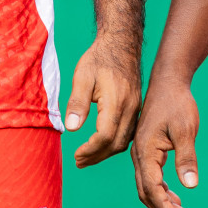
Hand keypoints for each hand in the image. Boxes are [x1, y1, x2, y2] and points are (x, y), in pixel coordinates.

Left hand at [64, 38, 141, 167]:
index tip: (76, 155)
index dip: (90, 149)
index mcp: (116, 102)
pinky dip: (114, 144)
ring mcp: (135, 109)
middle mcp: (130, 109)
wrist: (121, 45)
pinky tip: (102, 145)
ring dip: (105, 153)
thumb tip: (71, 128)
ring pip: (124, 141)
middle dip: (96, 156)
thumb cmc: (99, 59)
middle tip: (79, 162)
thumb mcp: (82, 76)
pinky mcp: (136, 108)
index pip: (105, 136)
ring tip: (87, 158)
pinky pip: (128, 134)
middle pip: (116, 144)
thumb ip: (77, 102)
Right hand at [132, 75, 198, 207]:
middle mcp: (139, 154)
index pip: (151, 186)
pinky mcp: (148, 150)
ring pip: (147, 186)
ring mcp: (142, 153)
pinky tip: (175, 197)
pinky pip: (151, 176)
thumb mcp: (186, 130)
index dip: (164, 206)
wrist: (168, 83)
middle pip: (145, 191)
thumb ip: (187, 158)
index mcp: (145, 150)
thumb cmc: (177, 104)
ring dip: (162, 202)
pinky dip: (162, 191)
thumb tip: (190, 185)